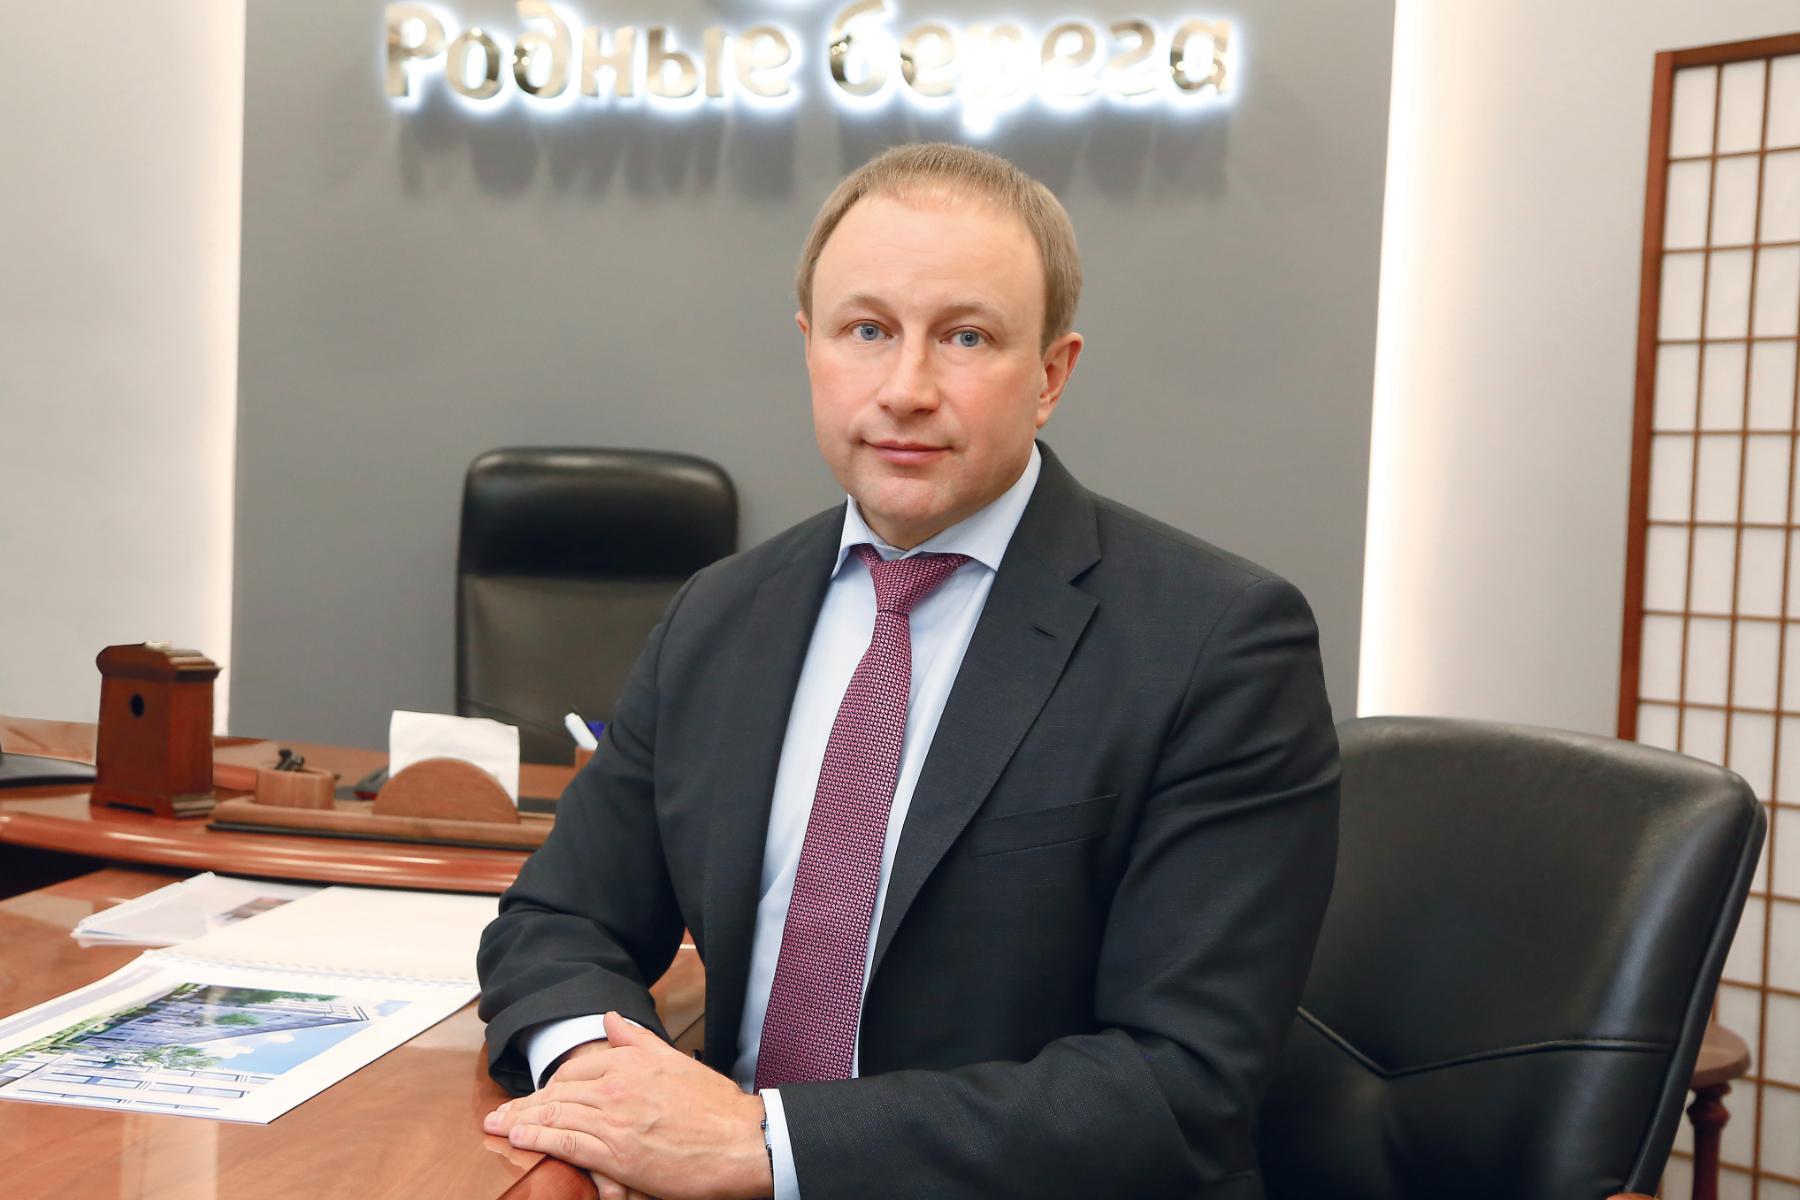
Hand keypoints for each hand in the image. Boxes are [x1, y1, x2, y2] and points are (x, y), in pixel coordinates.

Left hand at [484, 1012, 771, 1199]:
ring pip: (557, 1115)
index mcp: (631, 1062)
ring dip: (522, 1120)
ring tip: (499, 1125)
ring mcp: (614, 1118)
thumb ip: (638, 1040)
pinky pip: (566, 1142)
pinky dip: (539, 1138)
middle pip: (558, 1093)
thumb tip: (612, 1019)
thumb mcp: (675, 1061)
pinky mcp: (616, 1153)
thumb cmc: (715, 1106)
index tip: (533, 1093)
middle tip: (499, 1113)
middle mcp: (617, 1085)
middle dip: (525, 1103)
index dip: (549, 1084)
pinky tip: (520, 1137)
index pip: (575, 1071)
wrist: (741, 1141)